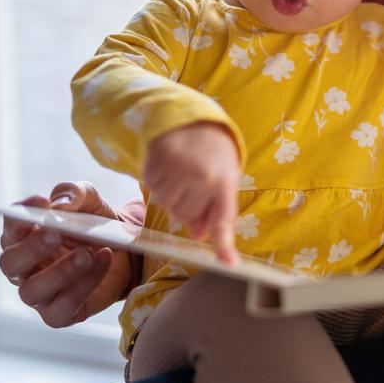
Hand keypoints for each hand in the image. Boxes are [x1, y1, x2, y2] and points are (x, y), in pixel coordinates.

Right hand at [0, 181, 133, 327]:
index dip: (20, 216)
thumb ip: (74, 194)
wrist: (126, 253)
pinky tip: (103, 261)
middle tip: (56, 233)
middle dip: (31, 248)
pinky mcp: (59, 314)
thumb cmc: (96, 224)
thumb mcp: (90, 201)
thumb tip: (59, 205)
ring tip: (86, 254)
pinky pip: (62, 307)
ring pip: (31, 291)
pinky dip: (84, 285)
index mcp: (24, 237)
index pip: (10, 226)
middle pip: (10, 262)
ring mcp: (39, 293)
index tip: (42, 203)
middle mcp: (24, 267)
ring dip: (59, 272)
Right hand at [143, 121, 240, 263]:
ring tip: (183, 172)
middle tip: (195, 182)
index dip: (225, 244)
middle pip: (187, 215)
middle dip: (190, 205)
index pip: (224, 219)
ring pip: (169, 206)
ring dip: (174, 195)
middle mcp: (201, 177)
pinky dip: (160, 184)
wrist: (191, 118)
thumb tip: (200, 235)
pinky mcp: (155, 165)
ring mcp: (176, 171)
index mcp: (224, 180)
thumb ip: (215, 207)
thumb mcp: (223, 175)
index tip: (229, 264)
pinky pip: (154, 191)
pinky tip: (170, 167)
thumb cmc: (212, 152)